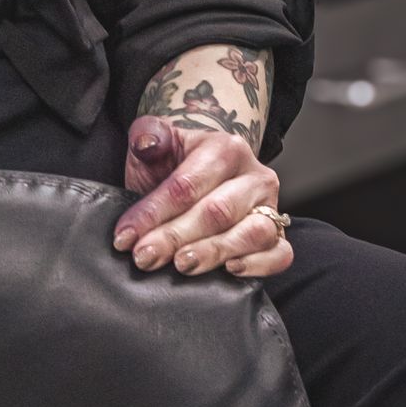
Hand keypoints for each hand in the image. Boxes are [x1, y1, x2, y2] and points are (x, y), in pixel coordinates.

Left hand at [112, 115, 292, 280]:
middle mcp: (254, 177)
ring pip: (252, 233)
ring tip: (182, 265)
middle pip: (216, 212)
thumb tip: (146, 143)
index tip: (125, 236)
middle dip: (175, 237)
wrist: (201, 175)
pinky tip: (230, 269)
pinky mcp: (278, 235)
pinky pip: (280, 254)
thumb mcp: (156, 143)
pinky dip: (259, 264)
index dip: (153, 213)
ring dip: (214, 252)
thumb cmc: (174, 166)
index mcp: (226, 148)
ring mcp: (271, 207)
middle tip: (144, 257)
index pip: (187, 185)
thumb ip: (148, 136)